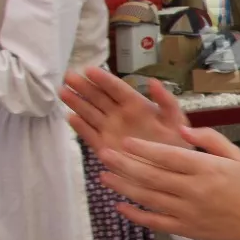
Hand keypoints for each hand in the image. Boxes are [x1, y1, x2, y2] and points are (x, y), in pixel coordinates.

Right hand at [63, 66, 189, 155]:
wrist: (173, 170)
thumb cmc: (177, 142)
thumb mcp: (176, 120)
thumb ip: (166, 101)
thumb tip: (153, 81)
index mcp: (137, 105)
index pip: (117, 89)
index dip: (103, 79)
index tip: (89, 69)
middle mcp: (120, 115)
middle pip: (99, 98)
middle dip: (84, 87)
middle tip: (69, 76)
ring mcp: (110, 130)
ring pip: (90, 113)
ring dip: (76, 103)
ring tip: (62, 91)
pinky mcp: (104, 146)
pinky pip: (90, 135)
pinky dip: (80, 127)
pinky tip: (70, 117)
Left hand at [96, 126, 239, 239]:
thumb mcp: (235, 155)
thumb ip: (210, 138)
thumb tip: (180, 129)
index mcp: (206, 169)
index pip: (169, 156)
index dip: (144, 148)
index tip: (125, 141)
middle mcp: (193, 190)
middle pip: (152, 176)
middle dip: (124, 164)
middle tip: (104, 153)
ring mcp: (186, 212)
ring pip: (148, 198)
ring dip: (123, 187)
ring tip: (103, 176)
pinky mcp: (184, 229)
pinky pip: (154, 222)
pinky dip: (135, 215)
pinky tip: (119, 206)